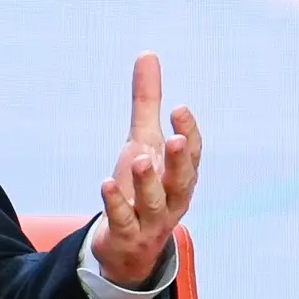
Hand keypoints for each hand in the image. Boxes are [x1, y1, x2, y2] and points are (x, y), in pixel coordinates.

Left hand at [91, 52, 201, 287]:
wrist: (130, 244)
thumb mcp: (142, 141)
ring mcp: (150, 220)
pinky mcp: (127, 235)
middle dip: (179, 160)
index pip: (192, 155)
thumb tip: (147, 54)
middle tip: (174, 139)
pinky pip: (124, 221)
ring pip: (155, 203)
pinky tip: (106, 184)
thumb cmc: (141, 185)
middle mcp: (172, 198)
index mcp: (180, 175)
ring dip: (148, 183)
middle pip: (181, 181)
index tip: (179, 109)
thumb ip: (146, 102)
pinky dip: (116, 204)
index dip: (189, 133)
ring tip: (138, 159)